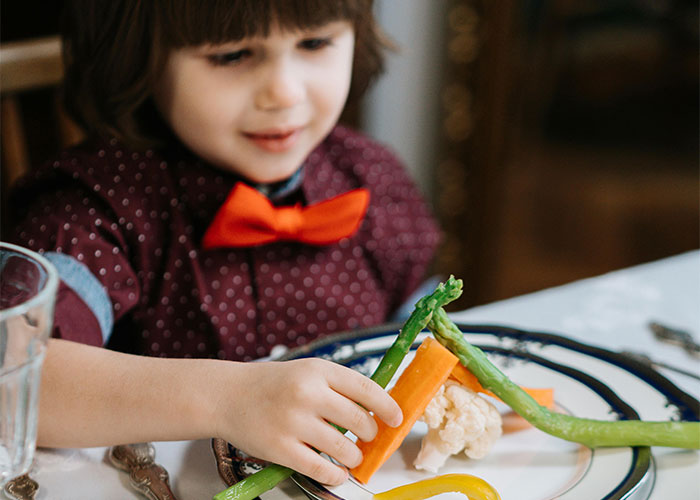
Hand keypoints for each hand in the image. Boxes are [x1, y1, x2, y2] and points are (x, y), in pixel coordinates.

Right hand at [212, 358, 402, 484]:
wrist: (228, 395)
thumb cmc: (272, 385)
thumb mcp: (307, 372)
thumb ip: (338, 387)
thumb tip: (377, 410)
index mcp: (318, 371)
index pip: (366, 388)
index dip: (387, 406)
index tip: (396, 417)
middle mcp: (307, 393)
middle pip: (360, 421)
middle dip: (371, 435)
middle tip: (367, 438)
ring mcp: (293, 422)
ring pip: (344, 449)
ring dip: (354, 457)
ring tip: (350, 455)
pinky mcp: (280, 448)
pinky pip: (321, 469)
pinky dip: (336, 475)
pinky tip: (336, 472)